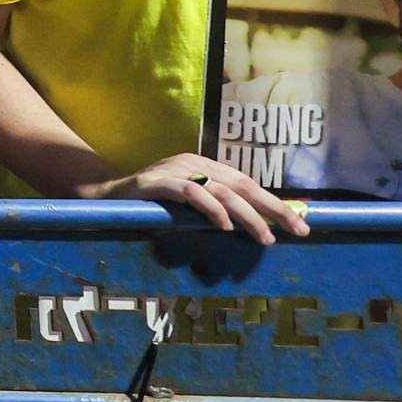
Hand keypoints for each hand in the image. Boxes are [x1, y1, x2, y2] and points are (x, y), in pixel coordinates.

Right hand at [89, 152, 306, 244]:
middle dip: (273, 208)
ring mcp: (174, 171)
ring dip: (248, 216)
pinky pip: (191, 193)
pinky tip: (224, 226)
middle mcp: (193, 163)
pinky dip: (211, 209)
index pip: (247, 183)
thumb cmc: (148, 206)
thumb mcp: (186, 205)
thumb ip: (213, 208)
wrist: (102, 198)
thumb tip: (251, 227)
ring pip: (222, 190)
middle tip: (298, 229)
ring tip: (266, 237)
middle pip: (242, 185)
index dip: (274, 203)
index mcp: (203, 166)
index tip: (299, 224)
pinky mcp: (157, 182)